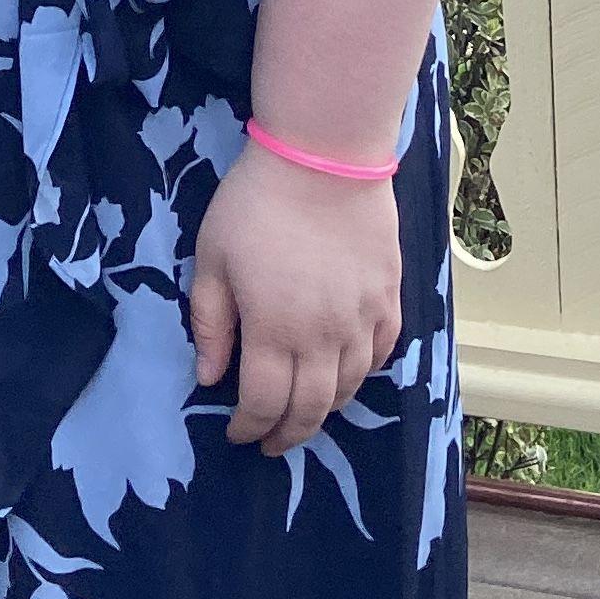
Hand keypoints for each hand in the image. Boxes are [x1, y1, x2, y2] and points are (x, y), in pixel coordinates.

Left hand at [187, 146, 404, 454]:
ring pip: (350, 385)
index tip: (237, 434)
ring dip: (325, 409)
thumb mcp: (211, 260)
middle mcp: (324, 336)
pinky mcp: (389, 295)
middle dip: (288, 434)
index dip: (249, 428)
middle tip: (272, 443)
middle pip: (311, 408)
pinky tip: (348, 372)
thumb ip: (210, 323)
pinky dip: (364, 372)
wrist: (324, 155)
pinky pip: (383, 351)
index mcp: (273, 330)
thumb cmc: (255, 204)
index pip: (263, 403)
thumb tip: (210, 378)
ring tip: (306, 413)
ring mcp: (363, 318)